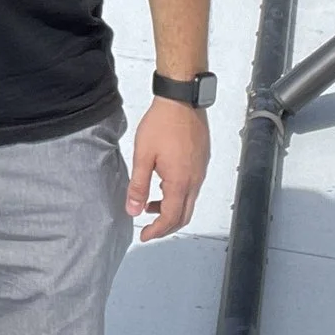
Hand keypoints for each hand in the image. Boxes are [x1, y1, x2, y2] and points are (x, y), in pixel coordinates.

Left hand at [127, 97, 209, 241]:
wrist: (182, 99)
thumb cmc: (162, 123)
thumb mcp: (143, 155)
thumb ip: (138, 185)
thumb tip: (132, 210)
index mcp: (180, 182)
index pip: (171, 218)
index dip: (157, 230)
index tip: (145, 235)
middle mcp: (195, 179)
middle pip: (184, 215)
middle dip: (166, 226)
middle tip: (149, 228)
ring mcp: (201, 170)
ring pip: (189, 201)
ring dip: (171, 209)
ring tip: (150, 204)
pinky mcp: (201, 160)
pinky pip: (193, 187)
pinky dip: (178, 195)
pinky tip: (163, 184)